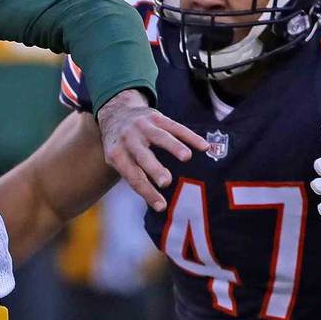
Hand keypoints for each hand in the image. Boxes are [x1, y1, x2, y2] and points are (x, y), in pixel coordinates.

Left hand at [96, 89, 208, 211]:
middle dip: (154, 169)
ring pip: (159, 137)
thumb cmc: (122, 146)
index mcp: (117, 154)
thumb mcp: (119, 160)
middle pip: (142, 156)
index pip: (133, 177)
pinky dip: (190, 136)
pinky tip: (204, 146)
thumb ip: (135, 176)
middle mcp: (128, 139)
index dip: (146, 192)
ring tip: (186, 157)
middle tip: (166, 182)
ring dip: (173, 147)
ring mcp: (142, 126)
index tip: (161, 206)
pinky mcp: (156, 117)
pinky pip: (175, 126)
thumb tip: (158, 203)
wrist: (116, 113)